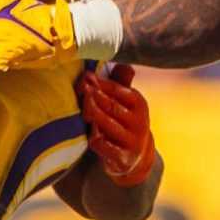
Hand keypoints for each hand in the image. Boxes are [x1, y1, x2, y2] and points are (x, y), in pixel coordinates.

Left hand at [76, 65, 156, 184]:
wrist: (137, 157)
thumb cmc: (125, 121)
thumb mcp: (127, 102)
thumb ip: (121, 82)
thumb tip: (122, 62)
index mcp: (138, 104)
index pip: (118, 89)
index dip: (100, 82)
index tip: (85, 76)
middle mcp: (138, 121)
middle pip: (110, 105)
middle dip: (93, 95)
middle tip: (81, 87)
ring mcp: (131, 140)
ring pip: (105, 123)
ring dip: (92, 114)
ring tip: (83, 109)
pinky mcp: (122, 157)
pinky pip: (102, 144)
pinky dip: (94, 137)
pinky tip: (90, 133)